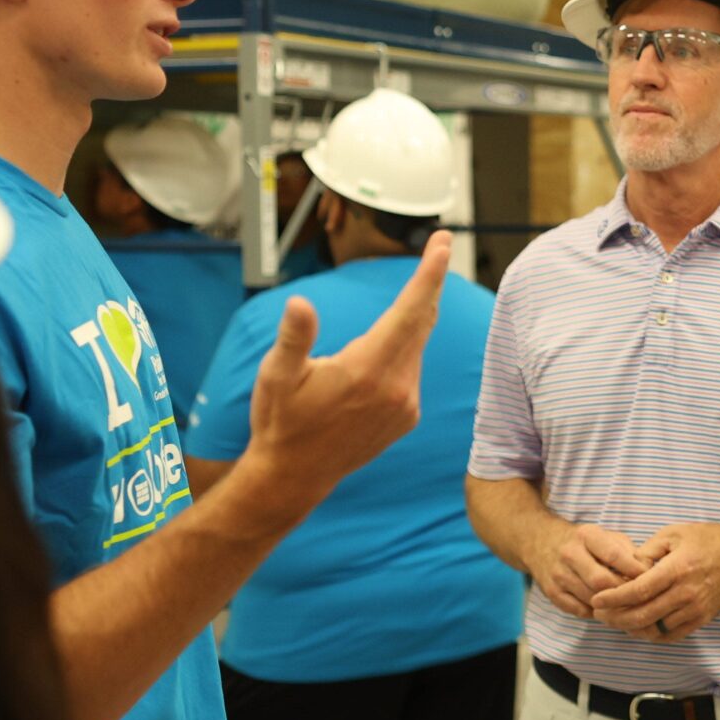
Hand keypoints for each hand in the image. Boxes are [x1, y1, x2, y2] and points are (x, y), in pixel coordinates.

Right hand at [243, 233, 449, 511]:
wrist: (295, 476)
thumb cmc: (281, 421)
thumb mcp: (277, 376)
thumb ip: (293, 337)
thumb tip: (300, 303)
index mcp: (368, 369)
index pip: (409, 311)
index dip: (428, 274)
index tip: (442, 244)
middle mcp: (396, 386)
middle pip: (423, 321)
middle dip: (431, 282)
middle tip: (438, 245)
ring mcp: (406, 404)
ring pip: (415, 346)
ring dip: (409, 321)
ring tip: (390, 312)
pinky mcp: (407, 416)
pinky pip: (410, 370)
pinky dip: (402, 352)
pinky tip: (373, 363)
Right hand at [533, 524, 643, 618]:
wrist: (540, 541)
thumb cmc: (583, 541)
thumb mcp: (605, 535)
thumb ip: (628, 551)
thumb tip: (650, 570)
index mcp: (587, 535)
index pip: (614, 556)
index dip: (634, 571)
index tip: (650, 579)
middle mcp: (570, 554)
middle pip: (601, 581)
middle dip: (623, 592)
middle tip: (638, 597)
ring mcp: (558, 574)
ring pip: (591, 598)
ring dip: (611, 605)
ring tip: (627, 605)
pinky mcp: (551, 592)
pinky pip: (579, 610)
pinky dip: (595, 613)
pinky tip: (606, 608)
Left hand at [591, 521, 719, 640]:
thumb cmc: (708, 539)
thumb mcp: (674, 533)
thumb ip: (647, 551)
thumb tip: (624, 568)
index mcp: (677, 569)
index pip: (637, 591)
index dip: (613, 598)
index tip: (596, 600)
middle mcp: (687, 593)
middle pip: (642, 615)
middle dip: (615, 618)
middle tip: (600, 614)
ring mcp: (696, 609)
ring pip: (655, 629)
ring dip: (631, 629)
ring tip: (616, 621)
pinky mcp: (703, 619)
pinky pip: (672, 635)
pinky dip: (653, 635)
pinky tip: (640, 627)